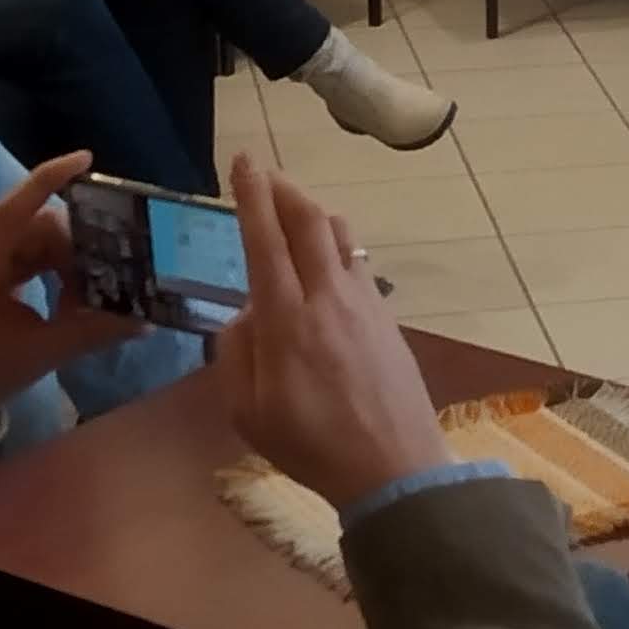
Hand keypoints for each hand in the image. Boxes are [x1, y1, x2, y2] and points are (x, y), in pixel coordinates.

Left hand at [0, 150, 136, 429]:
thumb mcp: (36, 356)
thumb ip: (90, 333)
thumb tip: (144, 320)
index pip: (12, 211)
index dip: (48, 180)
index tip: (85, 159)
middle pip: (35, 226)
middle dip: (78, 249)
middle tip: (114, 278)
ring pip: (36, 238)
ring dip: (69, 263)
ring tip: (94, 297)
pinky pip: (26, 252)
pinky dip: (54, 269)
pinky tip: (73, 299)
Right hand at [211, 153, 450, 510]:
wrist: (393, 467)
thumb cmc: (310, 446)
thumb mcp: (247, 412)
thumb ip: (235, 354)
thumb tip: (244, 314)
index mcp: (286, 319)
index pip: (265, 240)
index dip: (252, 196)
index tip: (244, 161)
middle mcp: (327, 297)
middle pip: (307, 221)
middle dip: (282, 189)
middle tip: (264, 174)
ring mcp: (364, 303)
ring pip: (339, 236)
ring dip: (313, 213)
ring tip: (294, 212)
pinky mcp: (387, 318)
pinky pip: (358, 264)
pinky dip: (336, 246)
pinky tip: (327, 262)